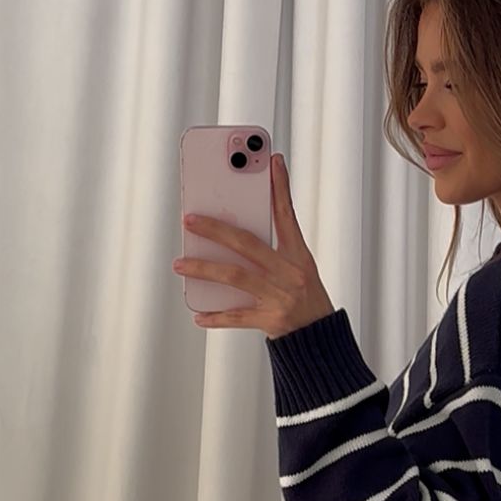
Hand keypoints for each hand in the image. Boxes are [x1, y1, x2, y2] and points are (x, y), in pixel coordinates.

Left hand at [173, 154, 335, 338]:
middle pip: (247, 243)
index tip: (271, 161)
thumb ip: (276, 243)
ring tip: (180, 264)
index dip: (280, 187)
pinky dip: (216, 316)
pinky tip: (198, 313)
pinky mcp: (270, 320)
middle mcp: (289, 273)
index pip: (287, 215)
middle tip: (190, 219)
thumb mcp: (300, 266)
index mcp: (298, 256)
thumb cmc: (306, 298)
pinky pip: (237, 316)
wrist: (320, 339)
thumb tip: (245, 221)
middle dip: (216, 229)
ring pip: (234, 276)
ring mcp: (279, 296)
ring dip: (204, 269)